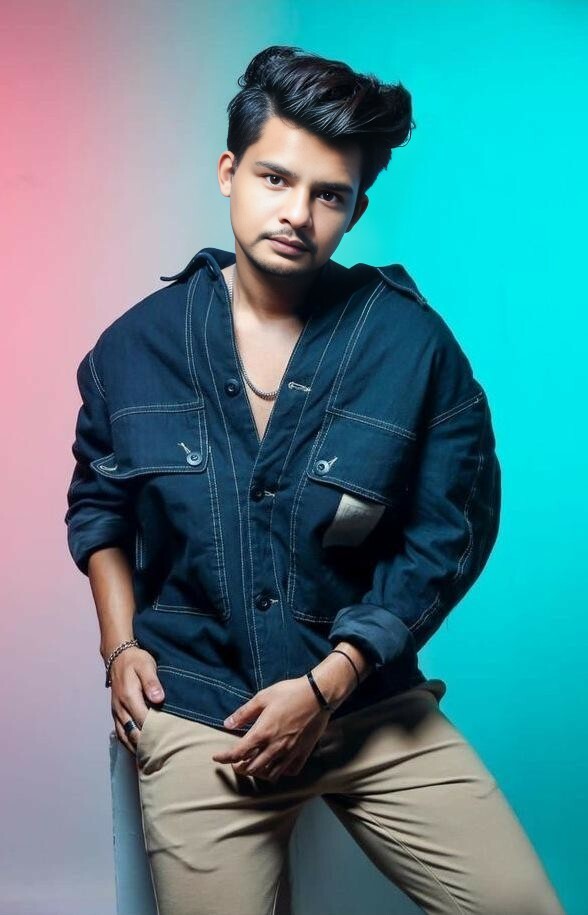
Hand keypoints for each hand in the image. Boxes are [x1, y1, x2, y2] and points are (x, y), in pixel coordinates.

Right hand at [109, 646, 164, 754]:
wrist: (118, 656)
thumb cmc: (136, 661)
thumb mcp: (146, 666)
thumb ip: (152, 682)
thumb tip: (159, 699)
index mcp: (129, 697)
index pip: (143, 721)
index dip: (155, 733)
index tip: (169, 742)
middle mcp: (120, 709)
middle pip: (134, 733)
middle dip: (147, 745)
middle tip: (163, 756)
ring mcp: (116, 713)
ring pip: (125, 737)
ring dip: (137, 748)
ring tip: (152, 760)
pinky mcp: (116, 714)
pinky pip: (120, 734)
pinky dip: (129, 744)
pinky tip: (138, 751)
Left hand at [212, 676, 330, 782]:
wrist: (318, 695)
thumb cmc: (289, 693)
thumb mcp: (262, 697)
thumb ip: (244, 713)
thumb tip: (227, 724)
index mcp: (262, 733)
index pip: (237, 753)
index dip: (224, 758)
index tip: (217, 757)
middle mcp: (274, 747)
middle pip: (251, 768)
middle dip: (239, 767)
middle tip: (235, 762)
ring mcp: (290, 752)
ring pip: (269, 774)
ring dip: (258, 773)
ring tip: (253, 766)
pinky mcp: (303, 753)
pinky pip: (290, 772)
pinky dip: (280, 773)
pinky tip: (277, 766)